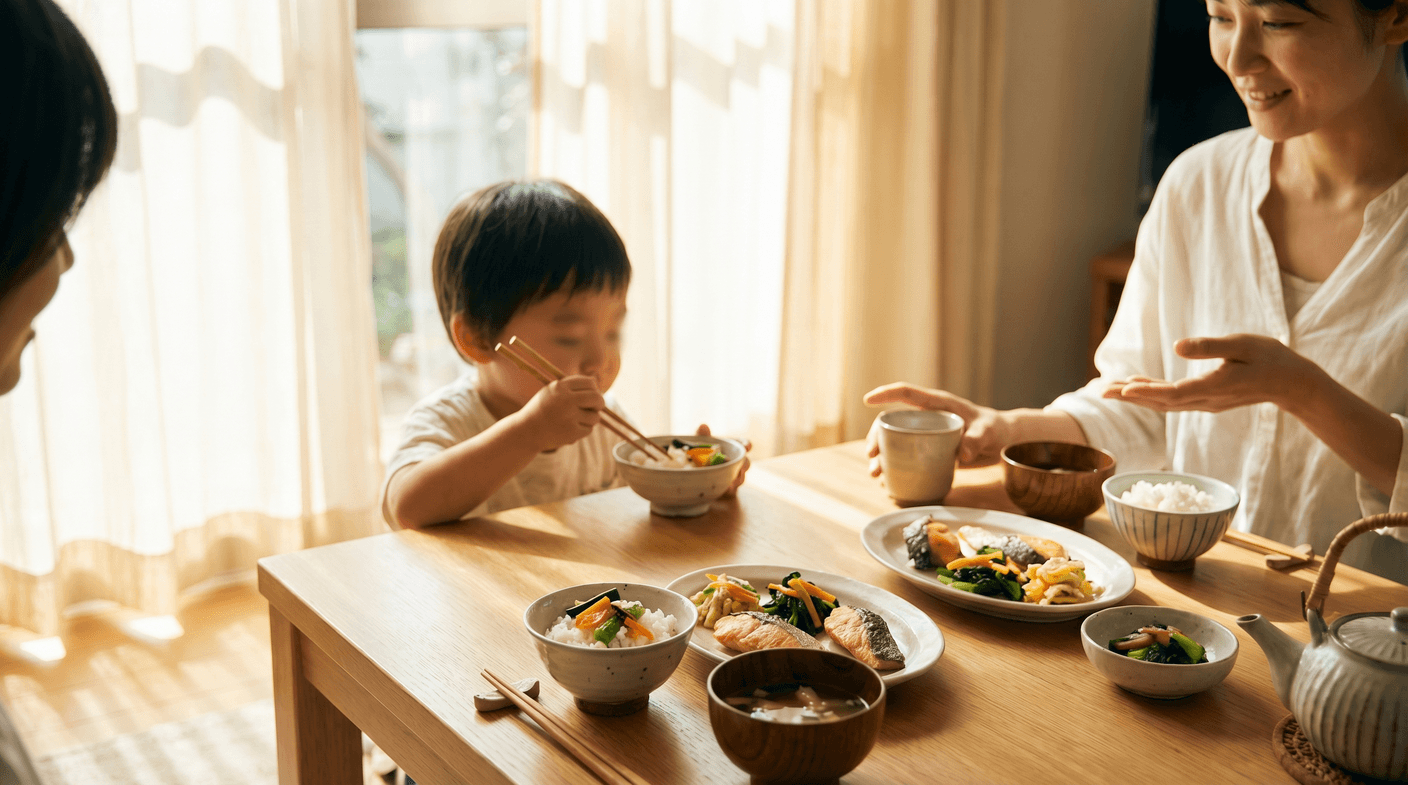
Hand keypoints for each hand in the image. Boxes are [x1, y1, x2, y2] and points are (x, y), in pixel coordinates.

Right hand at [518, 375, 604, 450]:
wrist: (526, 431)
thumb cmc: (541, 409)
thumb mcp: (551, 391)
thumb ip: (571, 386)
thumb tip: (595, 380)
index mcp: (560, 387)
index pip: (589, 383)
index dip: (594, 389)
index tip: (593, 393)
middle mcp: (566, 400)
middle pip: (596, 398)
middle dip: (600, 402)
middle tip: (597, 406)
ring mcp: (569, 417)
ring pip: (595, 416)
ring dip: (590, 418)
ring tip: (577, 420)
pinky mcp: (572, 432)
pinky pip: (589, 429)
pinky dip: (583, 429)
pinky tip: (571, 429)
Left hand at [697, 423, 750, 495]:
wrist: (690, 474)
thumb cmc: (699, 454)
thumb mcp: (699, 444)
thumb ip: (702, 435)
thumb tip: (703, 426)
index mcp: (731, 448)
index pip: (743, 444)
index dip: (746, 444)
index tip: (747, 446)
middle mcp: (735, 462)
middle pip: (746, 462)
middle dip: (744, 464)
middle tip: (741, 465)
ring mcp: (732, 476)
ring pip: (741, 477)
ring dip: (739, 478)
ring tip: (733, 480)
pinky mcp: (727, 489)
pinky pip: (733, 490)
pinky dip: (731, 489)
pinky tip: (727, 489)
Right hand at [862, 382, 1008, 470]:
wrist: (1004, 442)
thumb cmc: (996, 429)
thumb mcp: (989, 432)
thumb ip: (977, 439)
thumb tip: (962, 455)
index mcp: (937, 405)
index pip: (906, 393)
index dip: (886, 394)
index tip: (867, 400)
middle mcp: (927, 418)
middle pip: (892, 422)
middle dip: (876, 437)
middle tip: (872, 455)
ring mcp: (926, 435)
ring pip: (895, 442)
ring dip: (881, 457)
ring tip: (875, 474)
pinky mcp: (929, 451)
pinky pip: (906, 457)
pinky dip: (894, 469)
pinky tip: (887, 482)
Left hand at [1102, 334, 1318, 413]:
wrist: (1293, 384)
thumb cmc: (1270, 359)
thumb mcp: (1242, 345)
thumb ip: (1210, 347)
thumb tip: (1177, 347)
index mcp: (1213, 387)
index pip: (1173, 394)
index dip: (1146, 392)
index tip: (1122, 390)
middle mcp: (1205, 400)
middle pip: (1160, 401)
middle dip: (1129, 396)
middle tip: (1100, 391)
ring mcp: (1205, 403)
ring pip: (1164, 402)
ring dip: (1136, 397)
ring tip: (1109, 389)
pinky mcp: (1206, 400)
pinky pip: (1173, 400)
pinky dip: (1152, 395)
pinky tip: (1136, 388)